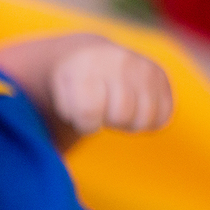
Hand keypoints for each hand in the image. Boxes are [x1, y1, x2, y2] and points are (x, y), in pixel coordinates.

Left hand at [48, 37, 172, 134]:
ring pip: (145, 117)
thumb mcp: (52, 98)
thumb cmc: (67, 88)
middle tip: (98, 107)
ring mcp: (141, 65)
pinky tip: (132, 108)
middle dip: (107, 119)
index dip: (84, 122)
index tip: (78, 112)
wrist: (85, 56)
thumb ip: (46, 120)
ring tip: (113, 107)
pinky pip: (163, 115)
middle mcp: (117, 60)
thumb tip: (58, 153)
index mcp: (85, 66)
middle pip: (122, 115)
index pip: (89, 111)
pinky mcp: (159, 74)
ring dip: (127, 122)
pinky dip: (148, 120)